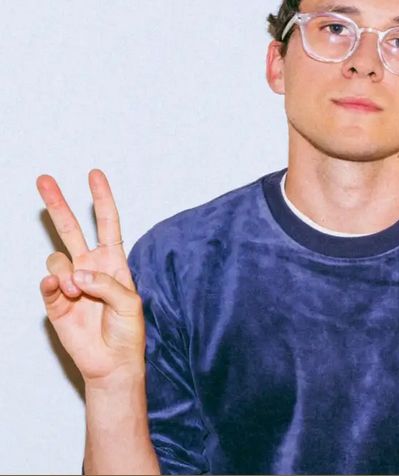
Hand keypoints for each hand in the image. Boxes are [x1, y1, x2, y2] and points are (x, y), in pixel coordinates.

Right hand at [37, 170, 144, 387]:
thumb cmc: (127, 331)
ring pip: (58, 258)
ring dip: (68, 274)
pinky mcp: (55, 300)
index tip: (94, 175)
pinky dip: (54, 283)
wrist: (112, 362)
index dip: (102, 199)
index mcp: (113, 262)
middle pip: (70, 228)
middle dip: (58, 204)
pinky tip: (63, 289)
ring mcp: (70, 282)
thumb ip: (106, 283)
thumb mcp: (129, 303)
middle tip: (44, 179)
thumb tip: (75, 273)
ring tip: (80, 294)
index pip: (107, 224)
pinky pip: (48, 281)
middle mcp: (89, 267)